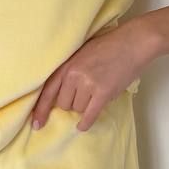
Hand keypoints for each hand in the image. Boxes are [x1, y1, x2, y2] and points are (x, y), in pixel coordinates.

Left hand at [30, 18, 156, 131]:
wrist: (132, 43)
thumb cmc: (109, 46)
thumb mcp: (81, 53)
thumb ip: (70, 70)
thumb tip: (63, 94)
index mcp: (66, 64)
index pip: (48, 91)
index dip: (40, 109)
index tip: (36, 124)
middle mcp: (73, 75)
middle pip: (63, 103)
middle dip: (71, 103)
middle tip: (84, 95)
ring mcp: (88, 84)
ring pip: (77, 109)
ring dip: (84, 107)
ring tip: (95, 94)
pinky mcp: (103, 92)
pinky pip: (89, 115)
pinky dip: (86, 123)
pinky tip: (83, 126)